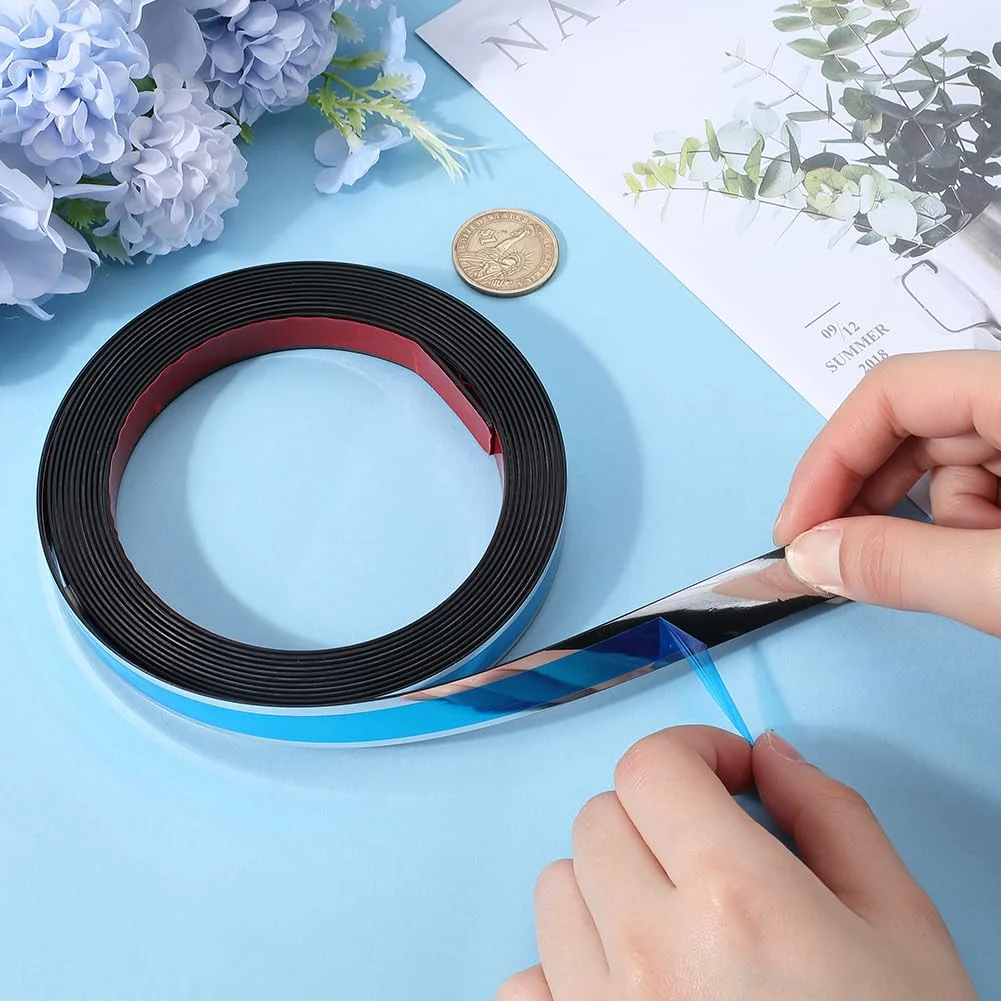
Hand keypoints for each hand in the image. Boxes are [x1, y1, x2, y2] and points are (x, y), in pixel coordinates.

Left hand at [497, 726, 976, 1000]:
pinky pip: (529, 977)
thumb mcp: (902, 931)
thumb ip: (832, 818)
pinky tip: (632, 987)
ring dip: (610, 884)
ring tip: (675, 924)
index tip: (723, 775)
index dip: (692, 751)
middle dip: (658, 815)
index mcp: (739, 901)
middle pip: (599, 816)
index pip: (652, 766)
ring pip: (557, 884)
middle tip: (710, 852)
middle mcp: (653, 951)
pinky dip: (570, 969)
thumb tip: (771, 757)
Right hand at [773, 350, 1000, 633]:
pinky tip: (996, 569)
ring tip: (972, 577)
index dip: (831, 458)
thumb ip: (907, 564)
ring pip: (954, 464)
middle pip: (916, 427)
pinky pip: (991, 487)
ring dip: (941, 524)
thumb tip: (813, 557)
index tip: (799, 527)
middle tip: (837, 558)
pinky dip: (977, 531)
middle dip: (875, 500)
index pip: (894, 390)